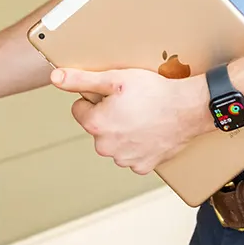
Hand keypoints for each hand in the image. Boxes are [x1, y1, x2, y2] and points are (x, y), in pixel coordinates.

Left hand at [51, 67, 213, 174]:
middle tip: (131, 103)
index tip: (114, 94)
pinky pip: (133, 155)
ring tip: (143, 116)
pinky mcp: (143, 167)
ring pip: (115, 141)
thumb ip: (81, 80)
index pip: (80, 109)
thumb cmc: (154, 91)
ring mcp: (125, 159)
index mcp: (96, 125)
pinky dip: (139, 144)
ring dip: (123, 131)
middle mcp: (106, 147)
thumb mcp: (115, 78)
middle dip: (109, 116)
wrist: (189, 109)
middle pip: (97, 127)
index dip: (95, 98)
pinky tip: (150, 131)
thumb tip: (55, 77)